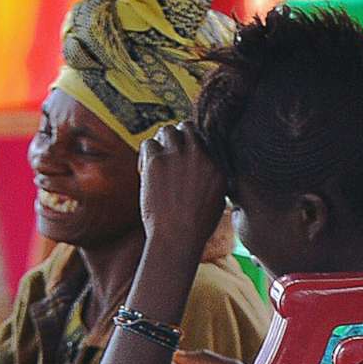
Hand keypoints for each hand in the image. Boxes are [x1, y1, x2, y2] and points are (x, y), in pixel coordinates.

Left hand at [137, 123, 229, 255]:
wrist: (177, 236)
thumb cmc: (195, 227)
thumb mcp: (217, 201)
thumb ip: (215, 180)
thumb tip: (207, 173)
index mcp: (217, 164)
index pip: (205, 138)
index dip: (192, 144)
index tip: (185, 154)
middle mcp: (199, 154)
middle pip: (187, 127)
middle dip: (177, 137)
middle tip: (168, 152)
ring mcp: (177, 155)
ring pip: (166, 130)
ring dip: (160, 141)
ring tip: (156, 159)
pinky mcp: (156, 161)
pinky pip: (148, 143)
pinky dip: (145, 154)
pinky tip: (145, 170)